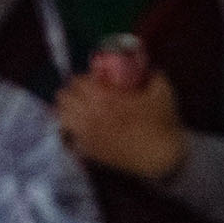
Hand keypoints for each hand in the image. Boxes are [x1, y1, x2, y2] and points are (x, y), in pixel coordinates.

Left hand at [55, 71, 189, 180]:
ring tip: (77, 109)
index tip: (91, 80)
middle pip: (63, 97)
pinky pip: (69, 137)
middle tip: (81, 93)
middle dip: (71, 92)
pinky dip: (71, 131)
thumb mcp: (162, 91)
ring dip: (67, 110)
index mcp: (104, 98)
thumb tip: (147, 65)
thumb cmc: (162, 122)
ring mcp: (86, 135)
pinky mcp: (88, 151)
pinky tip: (82, 129)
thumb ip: (152, 74)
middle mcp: (89, 115)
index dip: (82, 79)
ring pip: (61, 117)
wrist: (160, 157)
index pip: (77, 82)